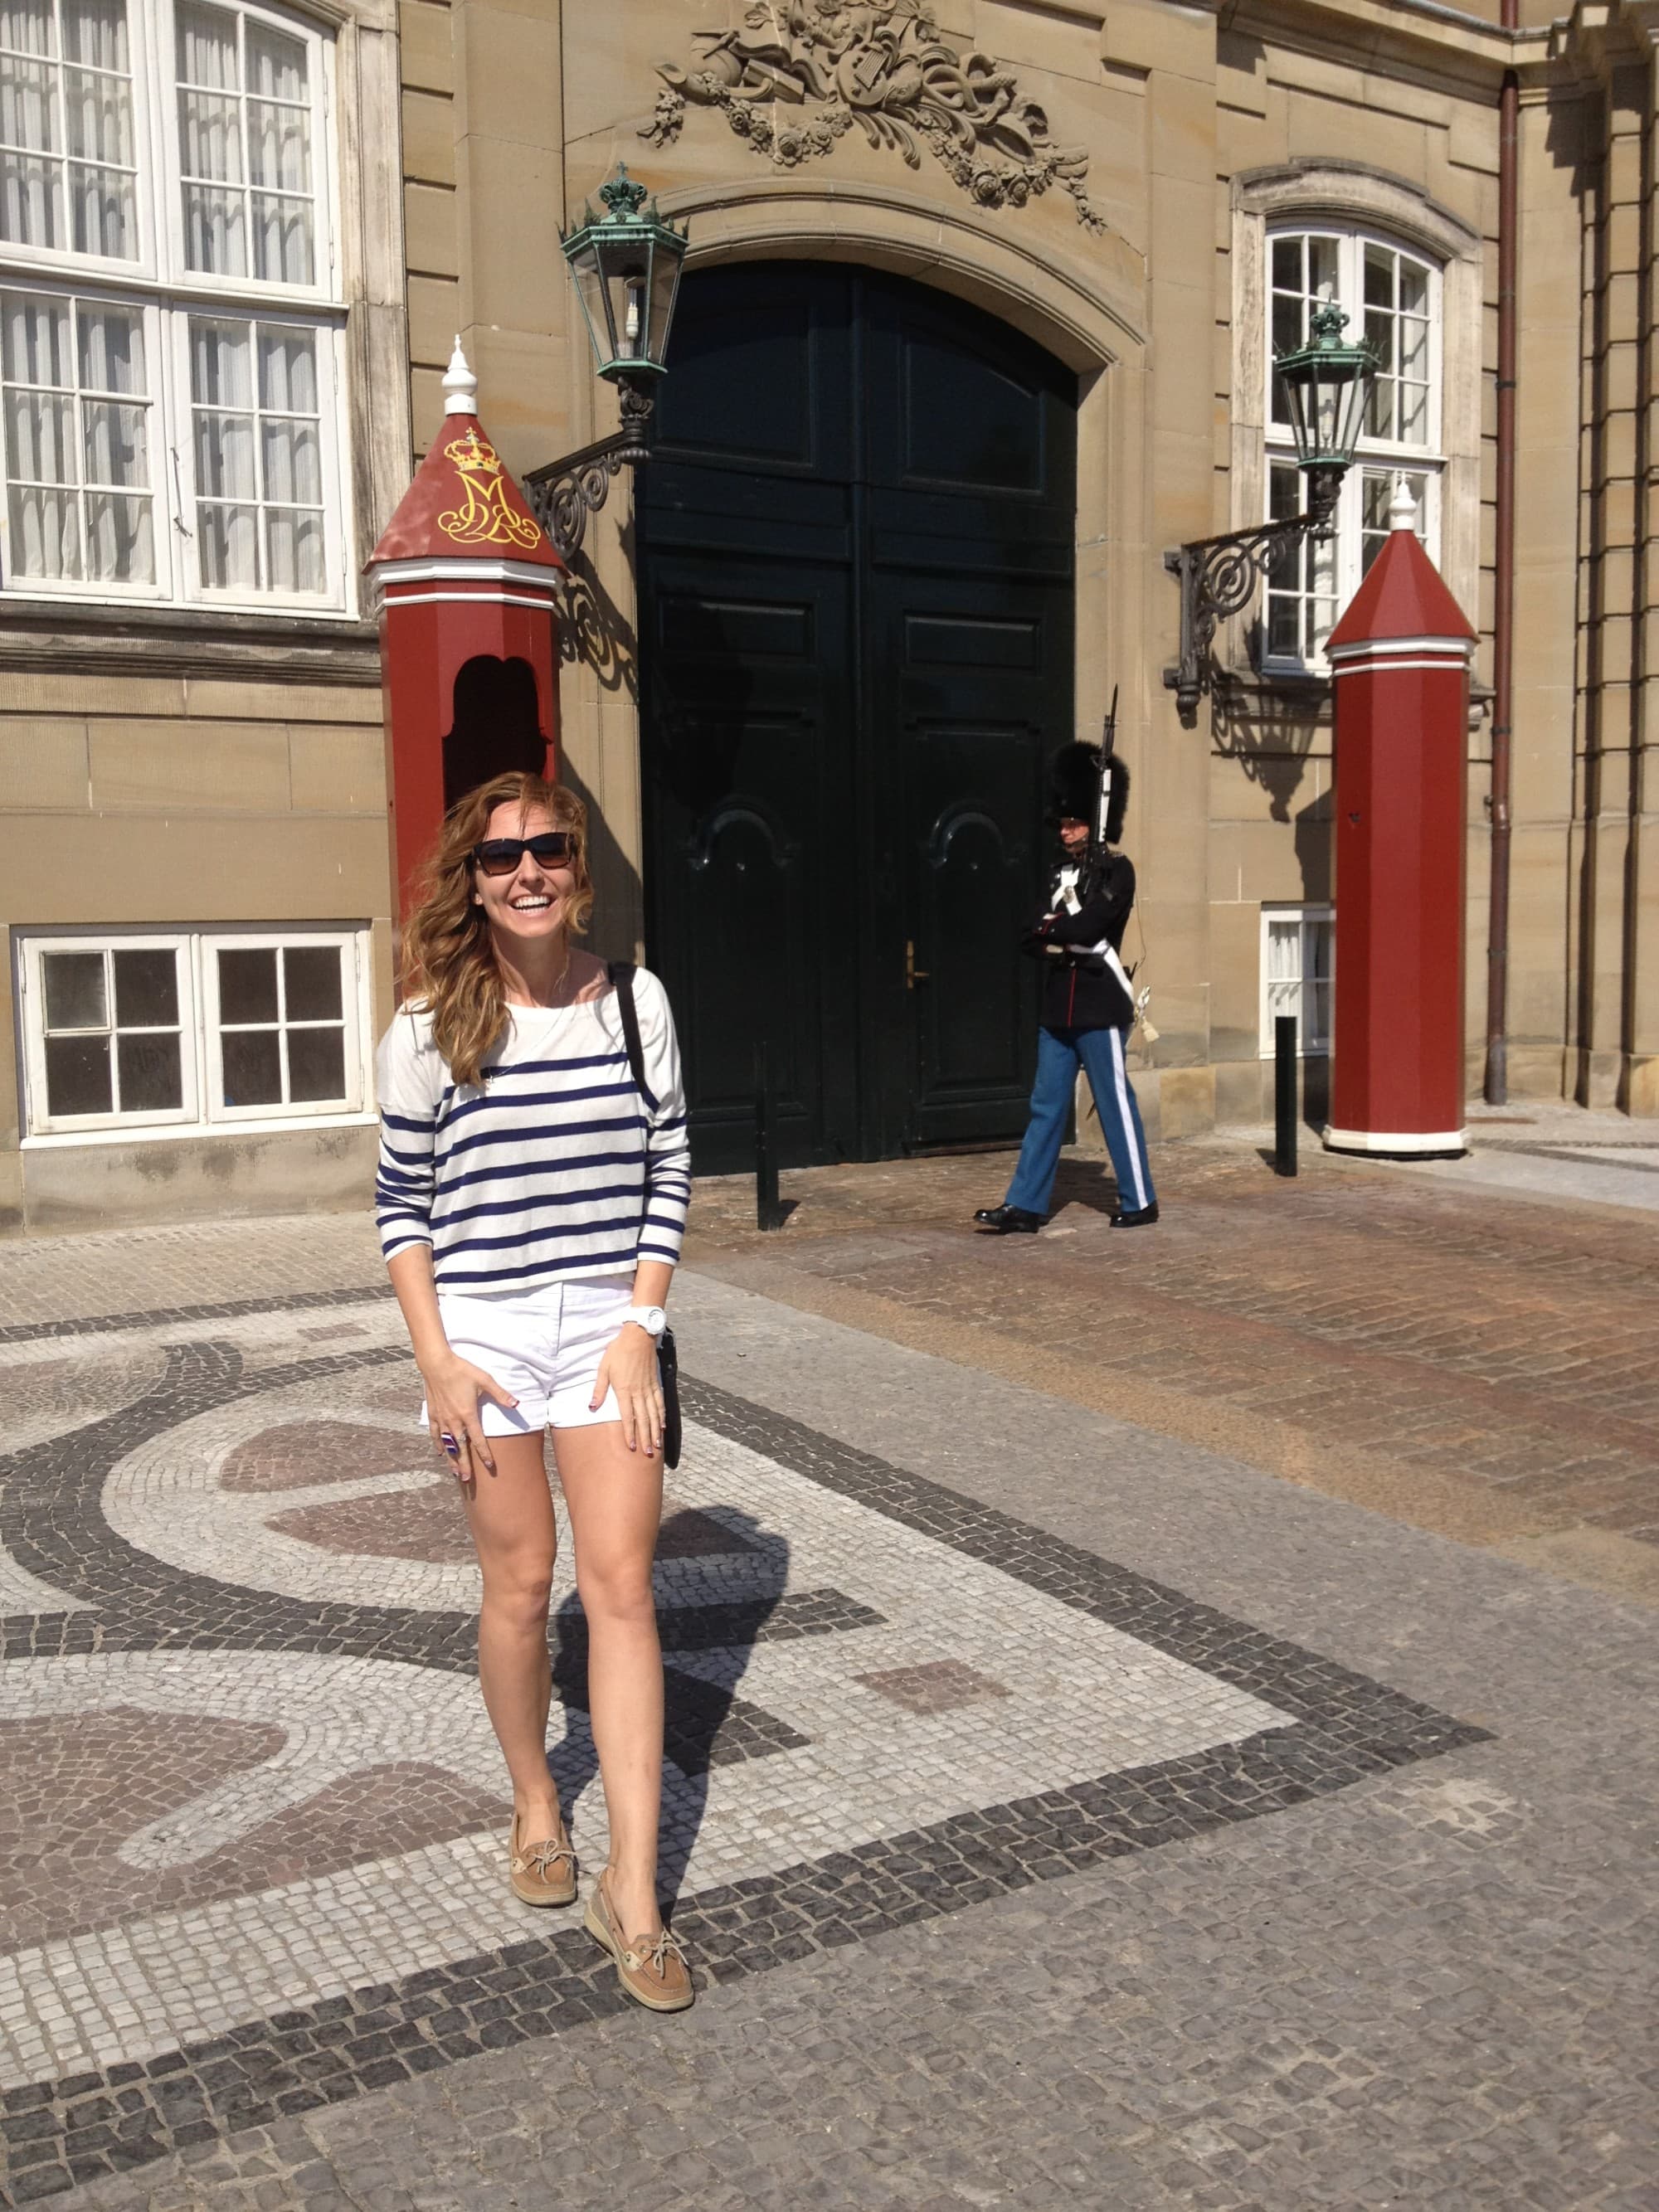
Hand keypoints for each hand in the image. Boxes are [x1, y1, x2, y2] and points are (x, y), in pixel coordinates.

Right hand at [421, 1352, 517, 1483]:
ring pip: (447, 1444)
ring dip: (452, 1459)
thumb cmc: (462, 1370)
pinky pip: (435, 1434)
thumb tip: (516, 1405)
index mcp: (468, 1414)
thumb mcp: (484, 1380)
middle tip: (468, 1480)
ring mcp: (442, 1419)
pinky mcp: (433, 1414)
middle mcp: (454, 1420)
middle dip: (465, 1465)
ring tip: (456, 1472)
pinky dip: (438, 1444)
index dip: (484, 1453)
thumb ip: (500, 1394)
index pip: (478, 1439)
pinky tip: (440, 1452)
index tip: (490, 1465)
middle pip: (460, 1448)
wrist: (437, 1363)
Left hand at [592, 1324, 664, 1456]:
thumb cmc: (618, 1351)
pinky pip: (660, 1403)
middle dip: (644, 1438)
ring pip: (653, 1414)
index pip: (627, 1417)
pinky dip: (662, 1415)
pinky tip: (662, 1425)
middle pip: (643, 1420)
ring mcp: (649, 1388)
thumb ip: (599, 1390)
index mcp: (624, 1390)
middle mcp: (638, 1392)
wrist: (638, 1335)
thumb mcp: (604, 1368)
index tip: (630, 1447)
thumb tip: (591, 1407)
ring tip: (656, 1445)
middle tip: (646, 1453)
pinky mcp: (655, 1383)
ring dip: (655, 1431)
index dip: (629, 1433)